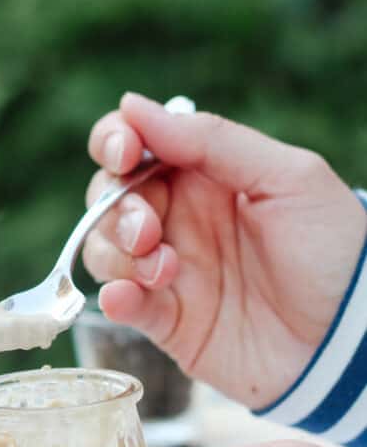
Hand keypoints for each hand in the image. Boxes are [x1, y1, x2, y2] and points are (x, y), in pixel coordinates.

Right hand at [84, 93, 365, 407]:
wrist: (353, 340)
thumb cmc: (335, 250)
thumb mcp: (288, 179)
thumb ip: (212, 141)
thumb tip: (132, 106)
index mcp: (206, 176)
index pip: (136, 145)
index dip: (114, 142)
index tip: (124, 154)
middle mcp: (181, 219)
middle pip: (109, 196)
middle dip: (117, 206)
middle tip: (149, 230)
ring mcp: (171, 271)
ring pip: (104, 248)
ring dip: (117, 252)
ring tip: (163, 270)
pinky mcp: (169, 322)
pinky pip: (121, 303)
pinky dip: (114, 297)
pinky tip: (127, 297)